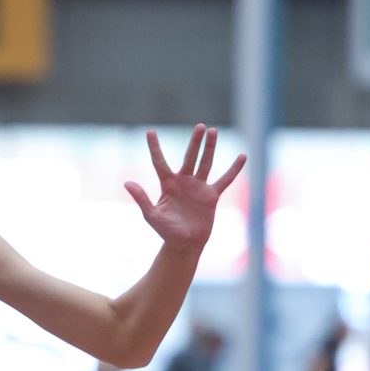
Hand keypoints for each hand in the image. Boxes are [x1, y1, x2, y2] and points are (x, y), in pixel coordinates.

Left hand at [123, 125, 246, 251]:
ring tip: (213, 131)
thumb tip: (127, 182)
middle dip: (195, 142)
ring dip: (210, 148)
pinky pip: (225, 180)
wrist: (184, 244)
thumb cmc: (166, 231)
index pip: (159, 162)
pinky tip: (242, 157)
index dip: (154, 147)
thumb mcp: (152, 215)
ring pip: (206, 163)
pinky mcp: (211, 196)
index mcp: (167, 184)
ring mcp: (198, 187)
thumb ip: (141, 198)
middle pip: (190, 157)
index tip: (150, 132)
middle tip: (200, 126)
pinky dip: (234, 169)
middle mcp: (184, 182)